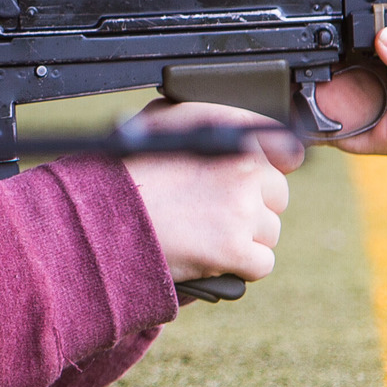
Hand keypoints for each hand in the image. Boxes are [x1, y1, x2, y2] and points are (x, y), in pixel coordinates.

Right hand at [120, 100, 294, 284]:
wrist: (101, 215)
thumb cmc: (127, 170)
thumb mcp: (163, 120)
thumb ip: (207, 118)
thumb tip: (251, 131)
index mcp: (233, 136)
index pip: (285, 151)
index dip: (264, 173)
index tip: (249, 185)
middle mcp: (244, 168)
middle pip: (277, 195)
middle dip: (254, 208)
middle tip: (216, 215)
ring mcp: (241, 209)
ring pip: (270, 232)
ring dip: (245, 240)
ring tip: (206, 236)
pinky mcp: (235, 248)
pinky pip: (261, 264)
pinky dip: (240, 268)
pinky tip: (212, 257)